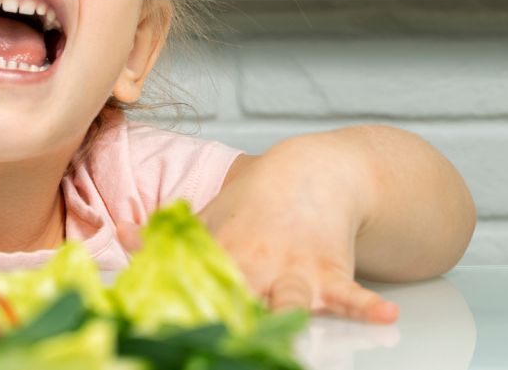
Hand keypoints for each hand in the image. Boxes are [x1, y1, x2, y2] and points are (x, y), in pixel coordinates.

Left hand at [119, 143, 399, 324]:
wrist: (311, 173)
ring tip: (289, 329)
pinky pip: (353, 293)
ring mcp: (295, 269)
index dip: (179, 308)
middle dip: (232, 319)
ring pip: (290, 299)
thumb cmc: (255, 203)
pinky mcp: (332, 272)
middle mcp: (254, 264)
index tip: (160, 329)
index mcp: (218, 253)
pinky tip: (385, 315)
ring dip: (291, 311)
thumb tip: (122, 235)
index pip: (192, 284)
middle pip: (239, 298)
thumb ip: (167, 236)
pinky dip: (368, 304)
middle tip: (224, 335)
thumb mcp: (208, 216)